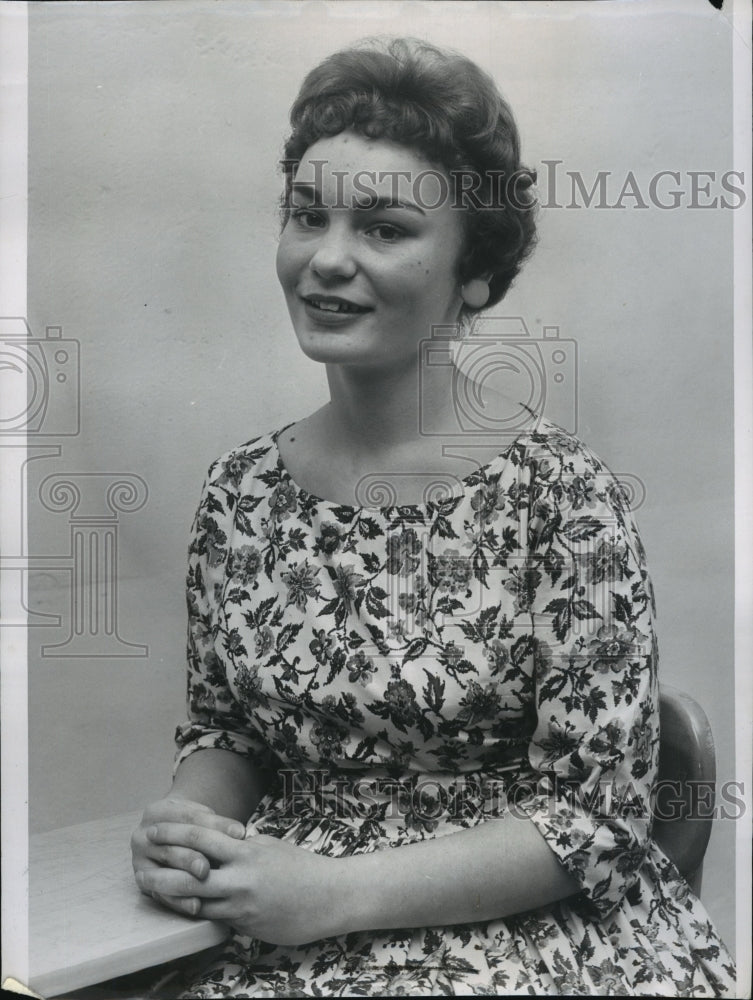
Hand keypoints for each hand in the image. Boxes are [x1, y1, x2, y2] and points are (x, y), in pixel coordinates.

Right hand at [131, 797, 245, 916]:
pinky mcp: (145, 884)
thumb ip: (219, 825)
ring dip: (186, 879)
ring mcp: (140, 861)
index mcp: (155, 812)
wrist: (175, 836)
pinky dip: (179, 901)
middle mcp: (141, 836)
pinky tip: (196, 906)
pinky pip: (161, 895)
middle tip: (209, 866)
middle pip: (172, 847)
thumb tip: (240, 834)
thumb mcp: (203, 818)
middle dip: (192, 857)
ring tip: (205, 882)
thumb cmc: (194, 825)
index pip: (187, 817)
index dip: (214, 824)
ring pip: (165, 872)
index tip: (239, 833)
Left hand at [134, 824, 342, 944]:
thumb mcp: (268, 845)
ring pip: (197, 903)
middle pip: (190, 876)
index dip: (174, 834)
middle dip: (162, 871)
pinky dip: (200, 912)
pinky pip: (215, 919)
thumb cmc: (300, 866)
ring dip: (174, 897)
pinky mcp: (246, 927)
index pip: (202, 839)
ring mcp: (242, 907)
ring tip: (154, 889)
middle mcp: (240, 880)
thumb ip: (240, 846)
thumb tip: (218, 842)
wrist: (329, 897)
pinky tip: (185, 909)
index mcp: (246, 853)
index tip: (154, 829)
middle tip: (140, 864)